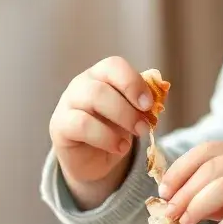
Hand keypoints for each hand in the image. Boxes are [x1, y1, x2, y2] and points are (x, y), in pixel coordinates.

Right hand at [50, 57, 152, 208]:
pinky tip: (118, 147)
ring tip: (133, 138)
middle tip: (144, 127)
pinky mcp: (60, 126)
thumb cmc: (114, 129)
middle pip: (102, 85)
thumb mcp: (133, 114)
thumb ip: (145, 102)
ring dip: (119, 120)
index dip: (133, 83)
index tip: (149, 105)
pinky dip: (105, 137)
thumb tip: (162, 90)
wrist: (93, 158)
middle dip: (129, 109)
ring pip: (92, 100)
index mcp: (101, 75)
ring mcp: (68, 103)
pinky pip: (81, 125)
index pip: (114, 65)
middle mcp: (82, 84)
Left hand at [159, 142, 222, 223]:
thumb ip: (213, 188)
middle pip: (211, 170)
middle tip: (171, 211)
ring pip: (222, 189)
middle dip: (184, 192)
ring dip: (197, 206)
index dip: (180, 169)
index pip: (207, 151)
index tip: (164, 189)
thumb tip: (174, 199)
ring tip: (187, 221)